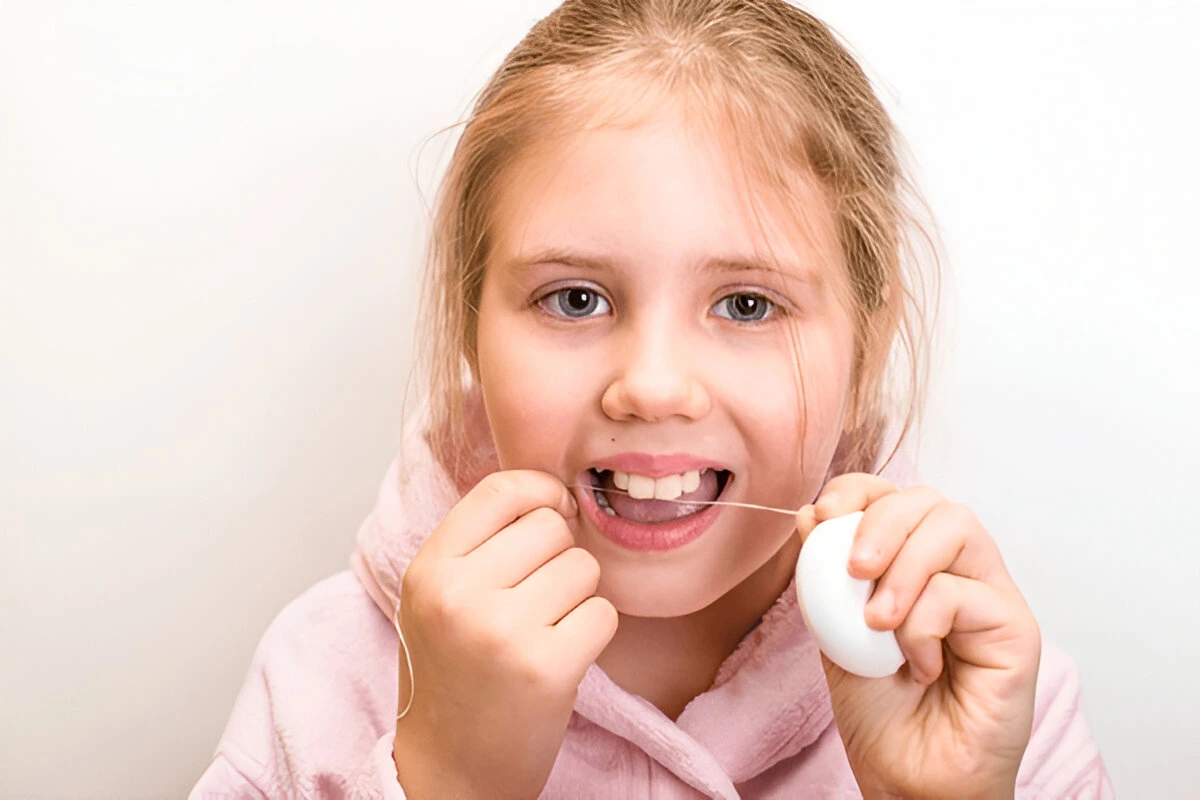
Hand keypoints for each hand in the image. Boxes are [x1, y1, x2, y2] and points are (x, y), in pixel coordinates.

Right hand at [392, 471, 618, 799]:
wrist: (449, 772)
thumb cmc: (452, 679)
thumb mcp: (437, 599)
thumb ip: (480, 543)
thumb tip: (554, 494)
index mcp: (428, 569)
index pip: (501, 488)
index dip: (541, 492)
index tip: (553, 514)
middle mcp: (458, 594)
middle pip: (551, 526)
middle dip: (559, 557)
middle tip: (537, 600)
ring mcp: (502, 631)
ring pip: (583, 568)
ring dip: (577, 598)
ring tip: (543, 633)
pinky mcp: (547, 668)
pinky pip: (603, 613)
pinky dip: (592, 634)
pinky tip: (560, 659)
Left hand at [795, 474, 1039, 798]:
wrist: (908, 780)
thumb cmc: (881, 715)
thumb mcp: (835, 634)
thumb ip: (826, 577)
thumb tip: (809, 514)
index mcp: (915, 565)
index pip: (895, 497)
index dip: (858, 491)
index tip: (821, 515)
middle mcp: (959, 572)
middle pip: (929, 500)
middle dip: (880, 521)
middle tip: (852, 572)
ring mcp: (990, 596)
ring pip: (955, 526)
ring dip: (903, 567)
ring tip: (876, 623)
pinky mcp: (1016, 629)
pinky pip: (962, 592)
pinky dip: (922, 623)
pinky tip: (917, 665)